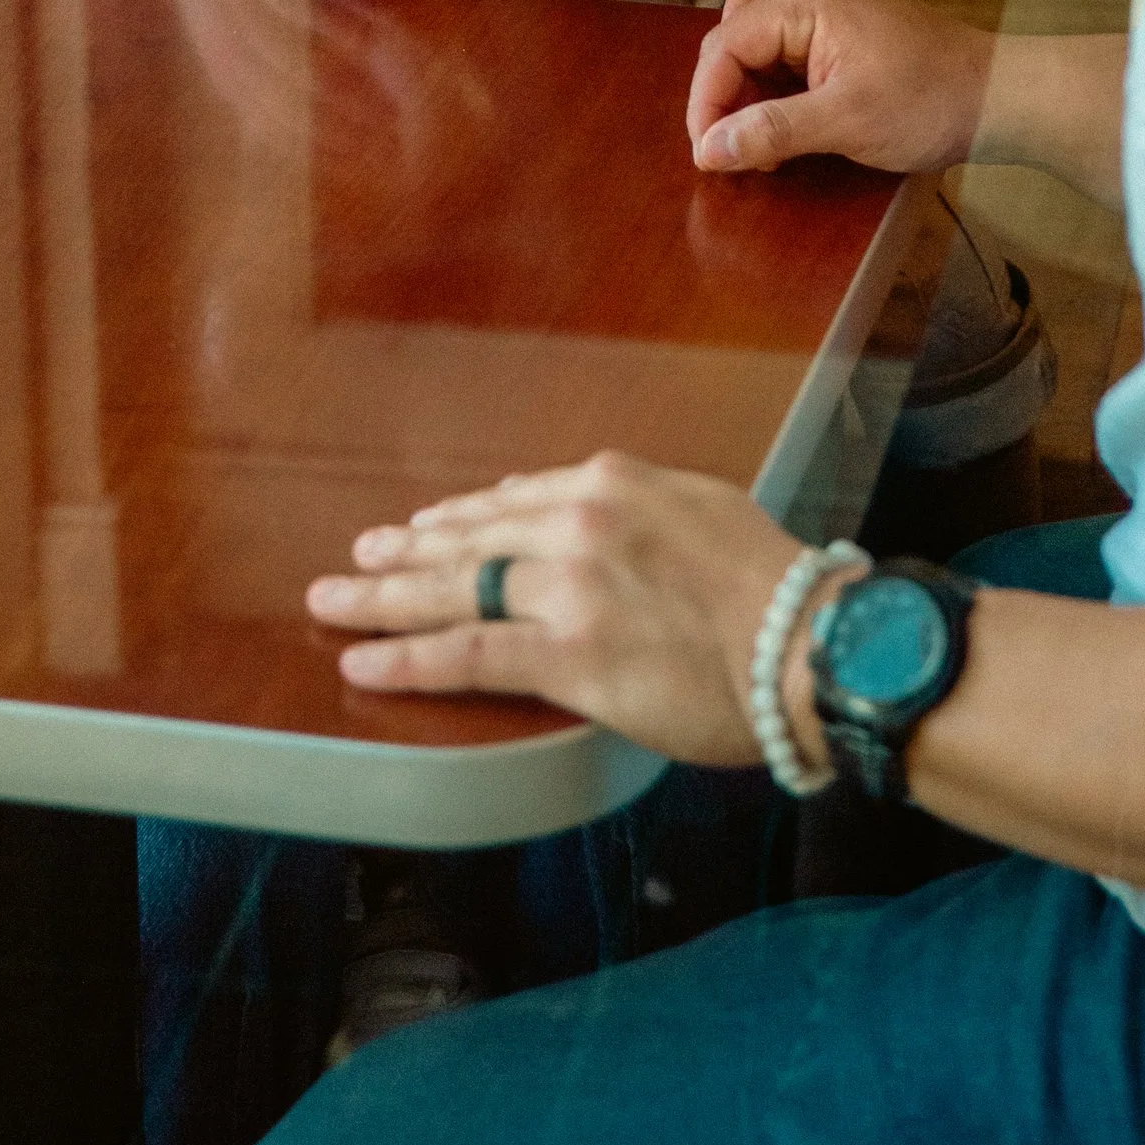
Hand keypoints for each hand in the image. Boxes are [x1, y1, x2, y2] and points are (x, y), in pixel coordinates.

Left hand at [307, 450, 798, 763]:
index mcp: (611, 484)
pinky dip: (407, 657)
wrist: (809, 647)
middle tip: (357, 557)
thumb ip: (632, 508)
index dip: (460, 518)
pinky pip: (468, 654)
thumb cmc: (773, 588)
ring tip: (335, 599)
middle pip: (470, 538)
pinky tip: (363, 660)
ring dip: (383, 596)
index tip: (425, 528)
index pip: (513, 501)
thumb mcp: (700, 508)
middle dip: (404, 551)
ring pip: (454, 589)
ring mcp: (568, 588)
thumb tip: (575, 507)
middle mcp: (579, 523)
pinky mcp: (567, 655)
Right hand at [686, 0, 991, 175]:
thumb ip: (771, 132)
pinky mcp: (835, 18)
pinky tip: (783, 118)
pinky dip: (770, 80)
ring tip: (760, 135)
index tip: (707, 157)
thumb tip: (706, 151)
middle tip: (737, 152)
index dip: (705, 104)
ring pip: (750, 37)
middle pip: (731, 36)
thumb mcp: (845, 123)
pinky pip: (779, 41)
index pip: (722, 46)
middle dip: (724, 97)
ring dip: (744, 86)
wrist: (993, 94)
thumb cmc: (927, 102)